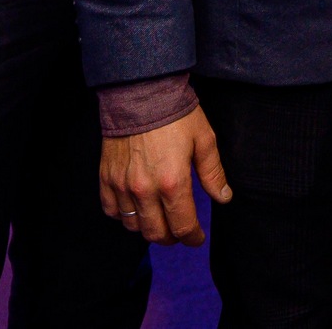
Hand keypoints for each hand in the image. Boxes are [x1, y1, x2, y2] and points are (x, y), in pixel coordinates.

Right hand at [100, 106, 232, 246]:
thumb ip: (213, 173)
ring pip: (133, 226)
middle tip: (180, 232)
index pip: (183, 225)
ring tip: (159, 220)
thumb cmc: (176, 114)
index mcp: (173, 182)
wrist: (141, 92)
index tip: (197, 238)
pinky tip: (136, 209)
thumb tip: (224, 198)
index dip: (192, 237)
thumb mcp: (204, 140)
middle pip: (156, 233)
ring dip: (148, 228)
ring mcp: (122, 185)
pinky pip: (112, 211)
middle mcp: (145, 189)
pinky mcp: (106, 178)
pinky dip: (124, 217)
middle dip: (172, 239)